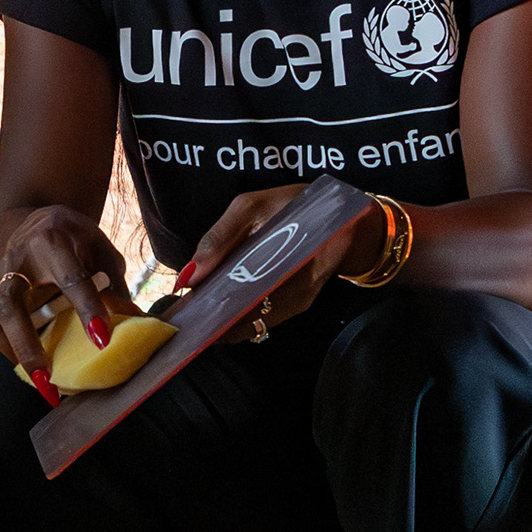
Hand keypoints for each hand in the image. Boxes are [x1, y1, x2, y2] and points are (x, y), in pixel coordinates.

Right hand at [0, 207, 135, 396]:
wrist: (36, 221)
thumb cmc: (76, 240)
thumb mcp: (101, 251)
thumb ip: (114, 284)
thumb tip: (135, 321)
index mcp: (53, 241)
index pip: (71, 279)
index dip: (88, 309)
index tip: (102, 340)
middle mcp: (18, 259)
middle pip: (11, 303)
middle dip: (27, 343)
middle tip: (48, 377)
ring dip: (13, 351)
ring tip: (39, 380)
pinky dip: (5, 347)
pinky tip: (25, 364)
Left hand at [170, 185, 367, 342]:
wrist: (345, 218)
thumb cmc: (296, 207)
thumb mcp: (253, 206)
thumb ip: (220, 237)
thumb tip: (190, 275)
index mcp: (286, 265)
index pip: (240, 303)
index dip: (209, 313)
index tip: (185, 312)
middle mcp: (297, 293)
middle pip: (245, 322)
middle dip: (213, 320)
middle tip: (187, 313)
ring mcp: (299, 303)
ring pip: (253, 325)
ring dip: (225, 320)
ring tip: (200, 308)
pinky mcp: (299, 305)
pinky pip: (263, 318)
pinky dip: (240, 314)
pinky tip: (224, 302)